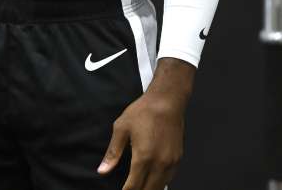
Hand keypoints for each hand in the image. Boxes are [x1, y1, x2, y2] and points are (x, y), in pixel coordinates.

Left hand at [98, 59, 192, 189]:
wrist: (167, 101)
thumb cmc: (143, 112)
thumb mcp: (121, 129)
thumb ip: (112, 153)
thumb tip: (102, 171)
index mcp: (144, 158)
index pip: (134, 186)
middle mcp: (160, 163)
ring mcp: (171, 162)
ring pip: (160, 187)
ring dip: (149, 189)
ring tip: (139, 187)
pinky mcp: (178, 158)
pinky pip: (169, 178)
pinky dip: (160, 183)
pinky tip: (152, 181)